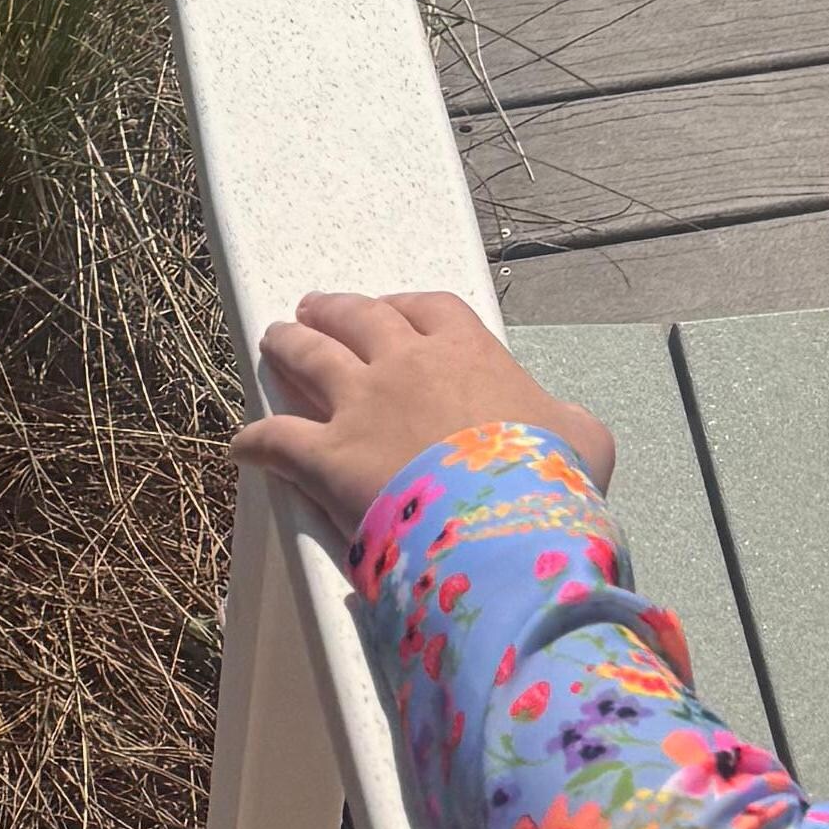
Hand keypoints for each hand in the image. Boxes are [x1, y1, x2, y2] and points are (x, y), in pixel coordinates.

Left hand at [233, 287, 616, 546]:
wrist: (501, 521)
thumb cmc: (549, 480)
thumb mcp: (585, 438)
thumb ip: (570, 419)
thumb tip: (571, 426)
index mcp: (468, 351)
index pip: (429, 309)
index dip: (405, 306)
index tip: (393, 310)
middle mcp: (406, 364)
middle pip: (359, 320)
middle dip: (335, 310)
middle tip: (314, 307)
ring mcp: (360, 406)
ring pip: (310, 359)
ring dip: (289, 346)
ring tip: (275, 339)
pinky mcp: (325, 457)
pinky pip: (277, 439)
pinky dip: (255, 439)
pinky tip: (242, 443)